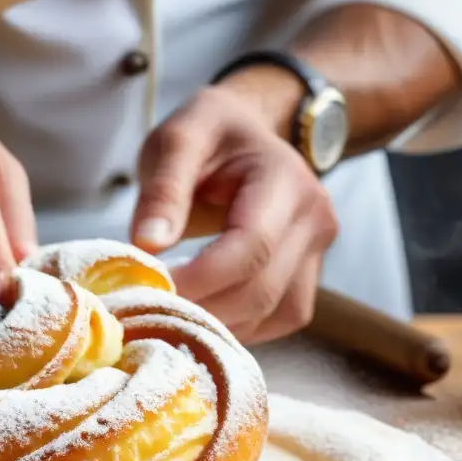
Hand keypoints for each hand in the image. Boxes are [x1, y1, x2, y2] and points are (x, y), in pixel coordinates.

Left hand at [132, 74, 338, 344]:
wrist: (249, 133)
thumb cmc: (209, 134)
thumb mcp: (177, 140)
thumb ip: (163, 190)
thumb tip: (147, 245)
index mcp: (287, 180)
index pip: (251, 246)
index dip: (200, 278)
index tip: (148, 291)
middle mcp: (315, 220)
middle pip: (260, 290)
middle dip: (201, 309)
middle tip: (145, 312)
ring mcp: (316, 253)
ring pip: (270, 314)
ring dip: (216, 326)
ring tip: (165, 316)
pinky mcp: (307, 279)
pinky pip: (278, 320)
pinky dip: (237, 327)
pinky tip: (200, 316)